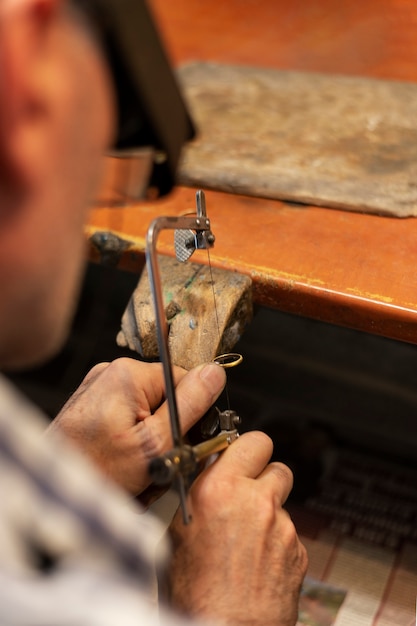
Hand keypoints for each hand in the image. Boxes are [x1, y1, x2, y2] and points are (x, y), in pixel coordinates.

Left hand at [47, 357, 225, 495]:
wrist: (56, 497)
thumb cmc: (95, 473)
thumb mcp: (155, 443)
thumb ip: (189, 405)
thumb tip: (214, 373)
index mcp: (128, 374)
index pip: (184, 380)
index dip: (192, 414)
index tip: (186, 441)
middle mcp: (111, 374)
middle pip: (166, 397)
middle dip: (169, 433)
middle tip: (158, 464)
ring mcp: (99, 391)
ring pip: (149, 413)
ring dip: (152, 443)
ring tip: (138, 470)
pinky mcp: (92, 408)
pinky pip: (129, 420)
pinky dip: (133, 444)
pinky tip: (125, 466)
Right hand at [168, 431, 307, 625]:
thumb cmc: (194, 593)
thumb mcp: (176, 535)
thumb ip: (198, 497)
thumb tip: (208, 481)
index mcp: (219, 490)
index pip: (249, 440)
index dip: (244, 448)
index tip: (238, 456)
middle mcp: (255, 501)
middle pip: (274, 463)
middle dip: (262, 473)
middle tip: (248, 490)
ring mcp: (281, 525)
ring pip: (281, 500)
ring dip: (268, 509)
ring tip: (248, 536)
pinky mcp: (297, 549)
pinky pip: (288, 532)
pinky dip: (276, 540)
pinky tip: (258, 561)